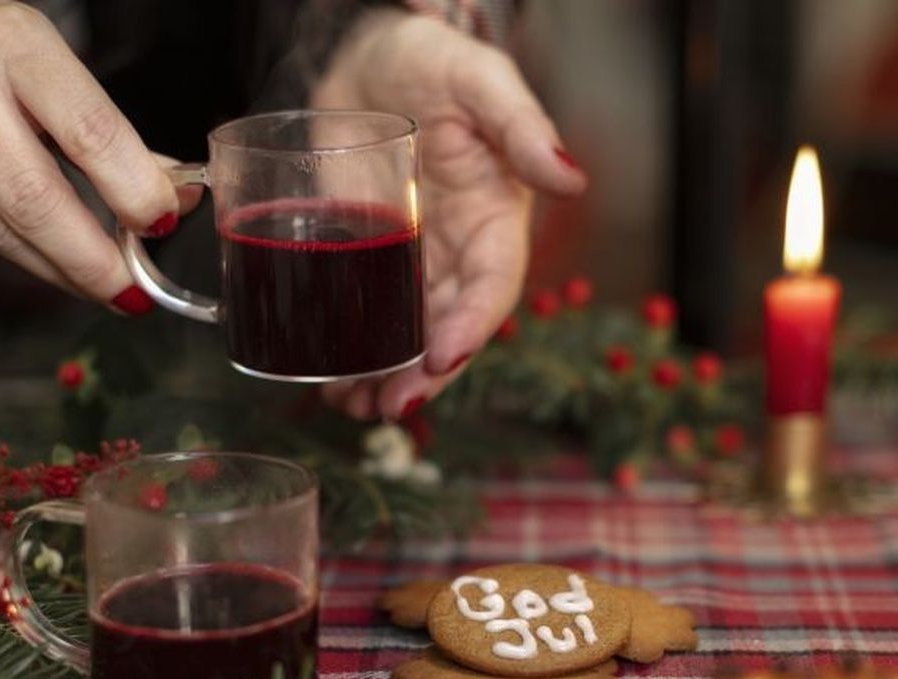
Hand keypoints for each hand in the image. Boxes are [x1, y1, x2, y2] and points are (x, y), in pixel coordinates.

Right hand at [0, 0, 183, 309]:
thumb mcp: (56, 65)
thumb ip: (114, 133)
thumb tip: (174, 197)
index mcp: (14, 46)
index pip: (87, 131)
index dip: (133, 189)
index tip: (161, 223)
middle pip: (33, 197)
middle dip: (91, 258)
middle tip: (133, 290)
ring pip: (1, 228)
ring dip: (62, 271)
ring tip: (106, 290)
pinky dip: (29, 258)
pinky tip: (59, 268)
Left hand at [312, 10, 585, 419]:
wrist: (365, 52)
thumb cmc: (432, 59)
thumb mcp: (480, 82)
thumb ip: (521, 128)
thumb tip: (570, 177)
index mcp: (496, 220)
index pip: (492, 287)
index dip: (471, 326)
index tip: (440, 356)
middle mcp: (459, 253)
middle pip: (448, 328)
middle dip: (423, 375)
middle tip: (386, 406)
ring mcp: (414, 262)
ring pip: (408, 336)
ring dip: (384, 379)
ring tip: (351, 407)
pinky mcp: (368, 259)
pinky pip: (369, 318)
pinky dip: (352, 354)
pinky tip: (328, 381)